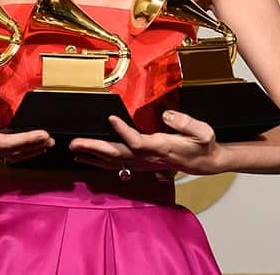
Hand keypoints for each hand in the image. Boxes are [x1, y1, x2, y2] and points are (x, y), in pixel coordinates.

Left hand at [69, 111, 227, 175]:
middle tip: (75, 143)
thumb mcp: (203, 132)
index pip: (138, 142)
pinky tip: (88, 157)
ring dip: (92, 156)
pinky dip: (100, 160)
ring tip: (74, 150)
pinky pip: (117, 164)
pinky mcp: (141, 163)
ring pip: (114, 161)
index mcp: (161, 147)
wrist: (205, 162)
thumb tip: (167, 115)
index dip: (124, 132)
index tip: (111, 118)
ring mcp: (143, 163)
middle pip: (118, 154)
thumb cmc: (203, 145)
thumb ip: (186, 123)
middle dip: (95, 149)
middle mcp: (148, 157)